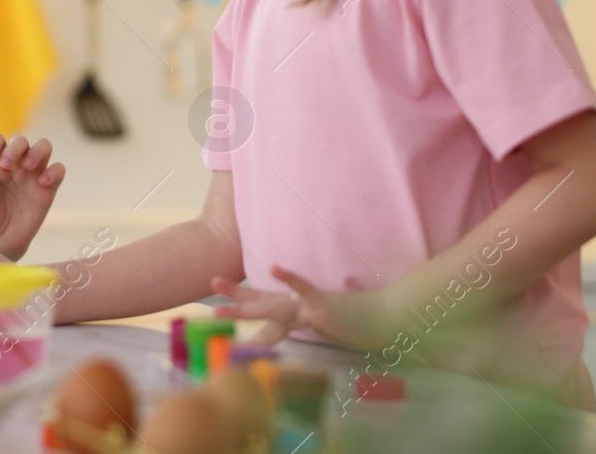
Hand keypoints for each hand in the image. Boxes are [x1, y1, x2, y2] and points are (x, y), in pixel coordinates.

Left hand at [0, 134, 64, 260]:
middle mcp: (16, 163)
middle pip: (21, 141)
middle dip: (15, 148)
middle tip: (6, 165)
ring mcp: (33, 174)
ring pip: (44, 147)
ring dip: (37, 151)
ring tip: (28, 166)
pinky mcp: (48, 188)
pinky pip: (58, 170)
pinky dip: (54, 171)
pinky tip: (43, 182)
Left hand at [211, 267, 392, 350]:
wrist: (385, 317)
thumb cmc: (358, 323)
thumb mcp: (327, 327)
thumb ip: (310, 324)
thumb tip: (302, 328)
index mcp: (297, 309)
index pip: (263, 302)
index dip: (240, 298)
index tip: (216, 302)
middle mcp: (298, 306)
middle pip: (260, 302)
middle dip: (235, 300)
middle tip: (210, 297)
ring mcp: (309, 306)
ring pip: (273, 304)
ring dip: (247, 306)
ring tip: (222, 306)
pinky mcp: (324, 307)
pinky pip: (304, 291)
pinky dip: (290, 280)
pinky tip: (274, 268)